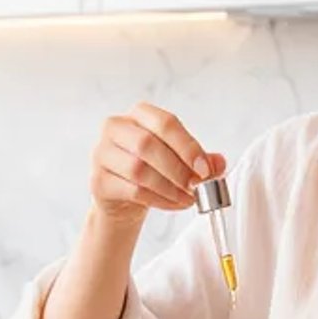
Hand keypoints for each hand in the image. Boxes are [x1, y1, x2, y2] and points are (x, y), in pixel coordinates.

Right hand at [90, 103, 224, 227]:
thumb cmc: (153, 170)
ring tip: (187, 198)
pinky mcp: (99, 181)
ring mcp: (102, 154)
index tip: (204, 168)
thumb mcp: (179, 160)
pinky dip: (158, 200)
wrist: (123, 198)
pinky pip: (132, 191)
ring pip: (138, 170)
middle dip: (177, 169)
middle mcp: (116, 128)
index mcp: (139, 114)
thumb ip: (201, 159)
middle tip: (196, 186)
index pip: (165, 122)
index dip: (187, 146)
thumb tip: (219, 164)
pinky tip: (172, 203)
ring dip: (169, 188)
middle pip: (147, 144)